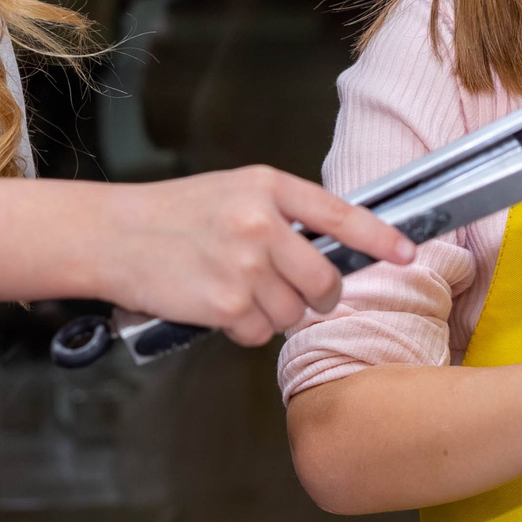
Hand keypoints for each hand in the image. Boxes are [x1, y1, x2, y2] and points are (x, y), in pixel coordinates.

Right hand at [93, 167, 415, 344]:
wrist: (113, 235)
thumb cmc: (174, 215)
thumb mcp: (233, 193)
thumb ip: (283, 215)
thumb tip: (333, 249)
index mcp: (267, 188)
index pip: (341, 214)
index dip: (380, 237)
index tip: (407, 252)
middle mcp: (260, 223)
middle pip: (325, 279)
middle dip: (319, 295)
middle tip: (297, 292)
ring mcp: (244, 265)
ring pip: (294, 312)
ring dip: (274, 313)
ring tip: (238, 291)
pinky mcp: (226, 304)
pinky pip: (260, 333)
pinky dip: (245, 329)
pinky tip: (219, 306)